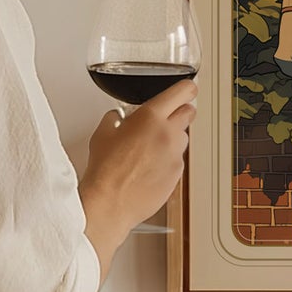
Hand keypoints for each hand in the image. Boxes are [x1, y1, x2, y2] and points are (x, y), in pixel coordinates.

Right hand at [79, 77, 197, 278]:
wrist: (110, 202)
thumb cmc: (105, 170)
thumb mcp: (102, 134)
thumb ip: (115, 119)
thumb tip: (118, 117)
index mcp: (151, 117)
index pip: (183, 92)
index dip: (187, 88)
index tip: (187, 89)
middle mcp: (168, 134)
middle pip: (189, 112)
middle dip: (180, 111)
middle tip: (167, 117)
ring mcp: (175, 155)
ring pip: (183, 138)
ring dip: (173, 138)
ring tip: (150, 148)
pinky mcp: (178, 175)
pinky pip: (178, 160)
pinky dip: (168, 160)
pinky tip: (150, 167)